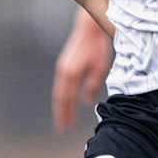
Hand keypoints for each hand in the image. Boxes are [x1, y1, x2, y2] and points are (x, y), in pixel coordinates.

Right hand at [51, 7, 111, 131]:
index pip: (68, 99)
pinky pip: (60, 85)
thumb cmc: (96, 47)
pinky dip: (61, 97)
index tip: (67, 126)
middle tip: (60, 129)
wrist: (88, 28)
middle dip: (60, 114)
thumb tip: (87, 102)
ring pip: (58, 92)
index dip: (67, 114)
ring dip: (59, 107)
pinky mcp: (63, 65)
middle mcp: (63, 72)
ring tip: (61, 119)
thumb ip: (92, 86)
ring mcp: (61, 68)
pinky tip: (65, 103)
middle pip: (60, 98)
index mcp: (71, 74)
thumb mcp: (99, 68)